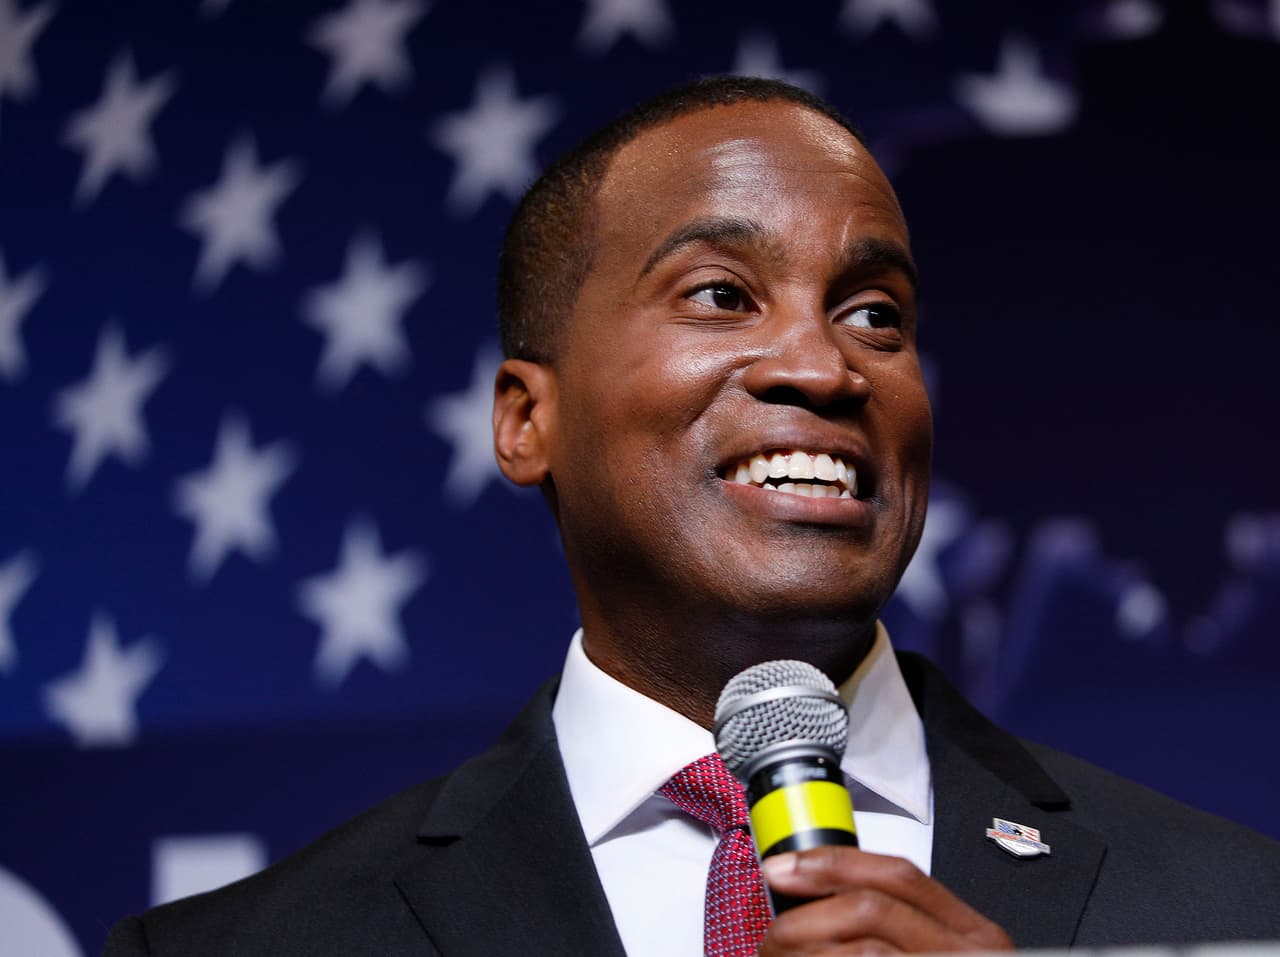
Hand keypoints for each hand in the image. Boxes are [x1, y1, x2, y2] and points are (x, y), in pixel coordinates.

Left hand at [758, 847, 1013, 953]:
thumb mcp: (934, 955)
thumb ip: (899, 929)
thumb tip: (820, 891)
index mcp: (973, 935)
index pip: (899, 876)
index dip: (833, 865)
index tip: (784, 869)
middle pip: (871, 909)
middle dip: (807, 918)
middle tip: (774, 937)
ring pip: (863, 950)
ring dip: (806, 953)